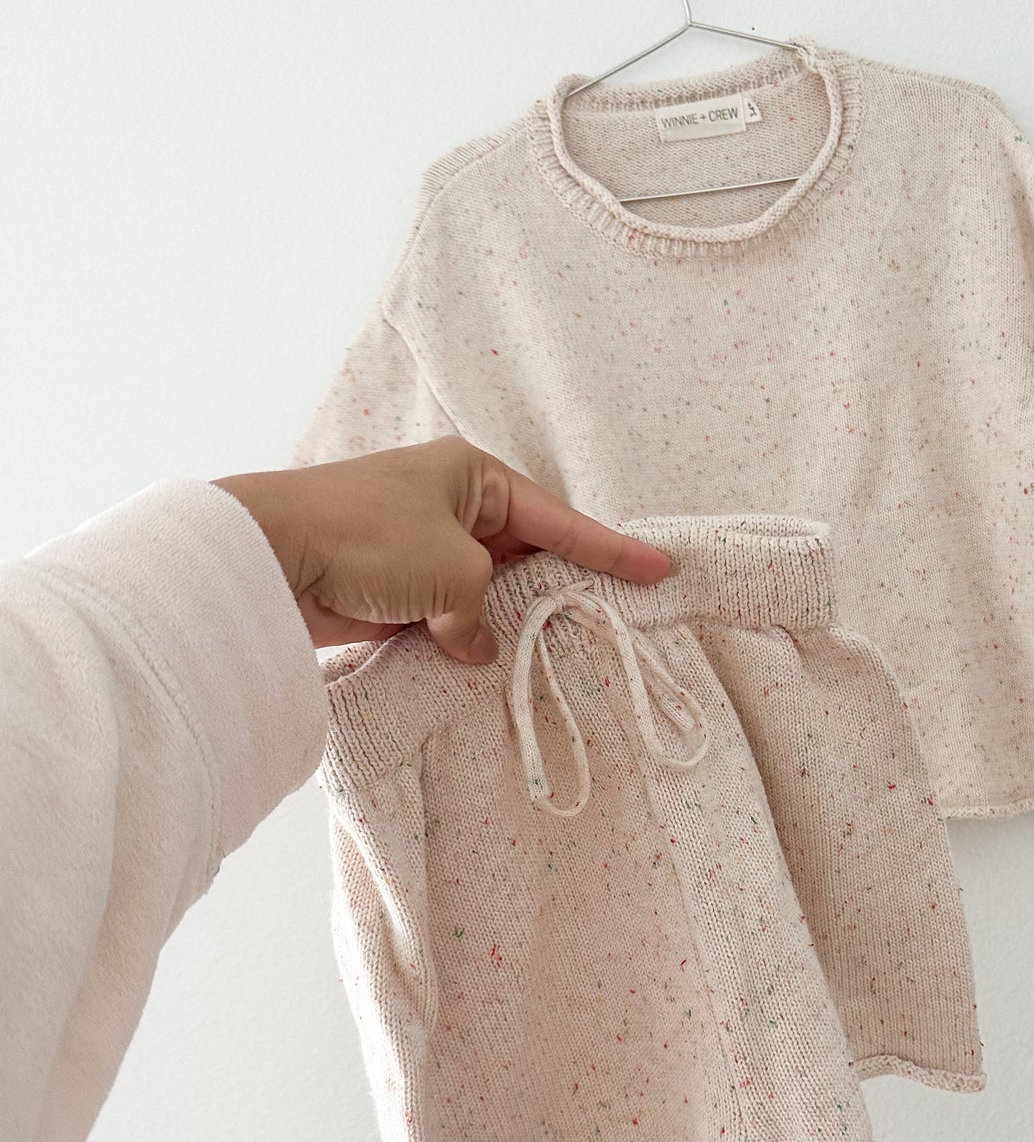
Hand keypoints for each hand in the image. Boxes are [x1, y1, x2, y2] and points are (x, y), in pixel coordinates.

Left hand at [215, 437, 671, 663]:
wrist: (266, 557)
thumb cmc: (366, 539)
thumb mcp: (454, 570)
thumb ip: (482, 609)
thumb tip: (471, 642)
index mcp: (471, 475)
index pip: (558, 518)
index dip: (610, 549)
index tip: (658, 568)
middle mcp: (446, 504)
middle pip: (523, 553)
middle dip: (557, 588)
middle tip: (609, 620)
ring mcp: (415, 546)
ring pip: (483, 590)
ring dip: (504, 621)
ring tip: (552, 651)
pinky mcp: (386, 588)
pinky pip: (444, 615)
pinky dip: (463, 637)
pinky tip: (486, 665)